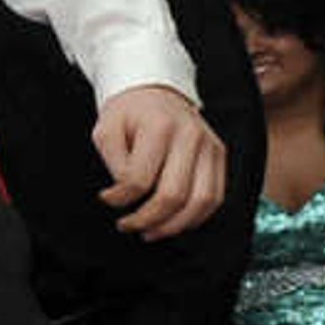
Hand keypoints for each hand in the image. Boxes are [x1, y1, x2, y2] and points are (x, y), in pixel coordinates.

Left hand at [93, 85, 226, 242]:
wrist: (155, 94)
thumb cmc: (129, 114)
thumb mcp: (107, 130)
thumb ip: (113, 163)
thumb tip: (123, 195)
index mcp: (160, 127)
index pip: (140, 179)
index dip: (120, 199)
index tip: (107, 198)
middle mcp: (191, 136)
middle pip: (173, 195)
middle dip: (146, 219)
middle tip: (127, 224)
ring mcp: (209, 146)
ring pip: (201, 201)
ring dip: (173, 226)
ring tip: (150, 231)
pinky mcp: (218, 156)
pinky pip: (215, 197)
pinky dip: (195, 217)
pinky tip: (174, 222)